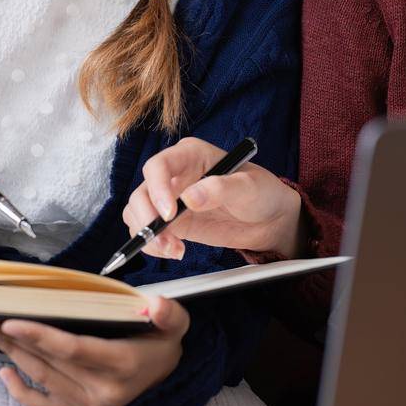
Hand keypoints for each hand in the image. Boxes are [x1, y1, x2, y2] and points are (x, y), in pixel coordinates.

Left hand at [0, 296, 187, 405]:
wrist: (166, 377)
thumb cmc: (162, 343)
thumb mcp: (175, 324)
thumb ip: (168, 313)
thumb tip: (155, 304)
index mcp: (121, 363)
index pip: (72, 349)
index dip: (39, 335)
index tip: (12, 321)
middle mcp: (102, 388)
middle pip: (48, 361)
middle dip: (14, 337)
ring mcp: (88, 402)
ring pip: (41, 377)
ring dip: (12, 354)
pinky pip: (43, 405)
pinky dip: (20, 392)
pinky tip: (4, 373)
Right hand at [124, 137, 302, 260]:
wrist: (268, 219)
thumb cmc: (261, 193)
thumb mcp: (248, 187)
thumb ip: (221, 189)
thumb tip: (190, 197)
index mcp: (190, 155)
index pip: (159, 166)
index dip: (157, 189)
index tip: (169, 214)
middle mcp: (174, 174)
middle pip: (141, 192)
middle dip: (146, 218)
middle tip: (165, 239)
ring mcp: (170, 199)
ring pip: (137, 213)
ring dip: (147, 235)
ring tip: (173, 249)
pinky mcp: (172, 222)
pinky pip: (148, 232)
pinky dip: (153, 245)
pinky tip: (176, 251)